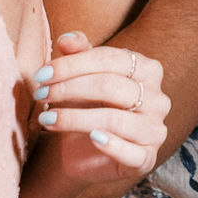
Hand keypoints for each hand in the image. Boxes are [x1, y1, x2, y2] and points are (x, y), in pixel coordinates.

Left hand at [32, 31, 169, 183]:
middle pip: (111, 86)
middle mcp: (157, 98)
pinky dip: (110, 145)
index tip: (41, 73)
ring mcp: (154, 129)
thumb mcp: (80, 76)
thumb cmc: (85, 105)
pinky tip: (89, 139)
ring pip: (115, 119)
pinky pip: (131, 153)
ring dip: (74, 118)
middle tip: (40, 94)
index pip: (110, 59)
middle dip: (69, 89)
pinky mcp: (146, 158)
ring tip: (46, 119)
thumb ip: (77, 54)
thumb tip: (67, 39)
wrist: (82, 152)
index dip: (73, 65)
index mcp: (147, 70)